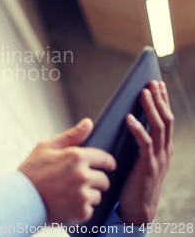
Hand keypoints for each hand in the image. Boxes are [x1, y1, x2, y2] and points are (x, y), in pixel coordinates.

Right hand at [18, 118, 115, 224]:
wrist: (18, 199)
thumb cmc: (31, 171)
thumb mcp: (46, 147)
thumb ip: (71, 136)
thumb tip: (88, 123)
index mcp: (76, 157)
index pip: (105, 159)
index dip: (107, 162)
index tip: (108, 165)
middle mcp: (82, 176)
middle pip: (104, 180)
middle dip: (94, 180)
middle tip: (78, 182)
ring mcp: (82, 195)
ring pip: (97, 196)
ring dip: (87, 195)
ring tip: (68, 194)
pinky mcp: (81, 212)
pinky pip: (89, 210)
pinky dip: (80, 209)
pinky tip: (65, 204)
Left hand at [118, 80, 173, 223]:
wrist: (138, 210)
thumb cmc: (134, 182)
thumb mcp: (139, 159)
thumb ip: (137, 142)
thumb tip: (125, 119)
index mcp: (163, 148)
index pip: (166, 119)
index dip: (162, 101)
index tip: (157, 83)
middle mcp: (165, 151)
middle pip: (166, 119)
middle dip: (159, 99)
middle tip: (152, 82)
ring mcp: (158, 159)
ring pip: (158, 128)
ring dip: (151, 108)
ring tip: (143, 93)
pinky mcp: (147, 166)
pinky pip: (144, 144)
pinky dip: (138, 129)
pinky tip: (129, 118)